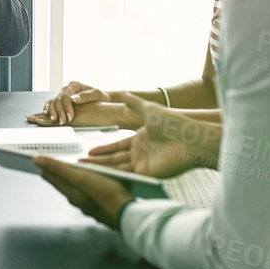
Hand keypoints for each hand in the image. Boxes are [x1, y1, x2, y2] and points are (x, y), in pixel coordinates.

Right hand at [32, 80, 105, 125]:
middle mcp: (67, 88)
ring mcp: (63, 94)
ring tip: (55, 120)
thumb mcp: (96, 95)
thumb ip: (86, 96)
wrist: (101, 99)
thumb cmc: (100, 97)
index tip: (70, 117)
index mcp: (75, 85)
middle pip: (58, 99)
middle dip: (60, 111)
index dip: (66, 107)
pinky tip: (47, 114)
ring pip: (52, 101)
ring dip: (52, 111)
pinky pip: (51, 103)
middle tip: (63, 121)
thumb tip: (73, 98)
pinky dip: (48, 108)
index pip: (66, 96)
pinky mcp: (61, 100)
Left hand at [36, 156, 132, 229]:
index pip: (54, 179)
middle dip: (58, 175)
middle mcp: (78, 201)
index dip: (46, 169)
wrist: (128, 215)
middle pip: (65, 185)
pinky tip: (93, 186)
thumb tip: (36, 161)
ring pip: (78, 191)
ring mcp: (91, 206)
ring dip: (73, 182)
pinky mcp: (103, 207)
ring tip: (72, 174)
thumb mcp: (81, 178)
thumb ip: (59, 169)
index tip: (38, 162)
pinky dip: (87, 188)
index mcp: (71, 193)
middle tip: (51, 168)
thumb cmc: (106, 195)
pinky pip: (91, 195)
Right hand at [81, 94, 220, 177]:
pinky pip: (125, 175)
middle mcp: (140, 154)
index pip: (117, 146)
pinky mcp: (146, 174)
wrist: (191, 139)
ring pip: (116, 167)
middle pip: (114, 158)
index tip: (89, 150)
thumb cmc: (174, 123)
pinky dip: (111, 176)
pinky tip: (98, 176)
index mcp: (140, 140)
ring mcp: (143, 165)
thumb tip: (121, 92)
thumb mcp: (149, 109)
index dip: (103, 149)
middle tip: (78, 163)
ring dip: (100, 169)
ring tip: (82, 170)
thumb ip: (133, 102)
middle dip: (97, 161)